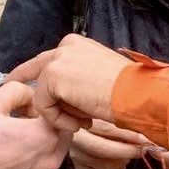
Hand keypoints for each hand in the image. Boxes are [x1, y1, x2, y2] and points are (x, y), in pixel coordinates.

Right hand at [0, 81, 73, 168]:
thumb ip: (17, 91)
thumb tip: (29, 93)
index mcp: (45, 137)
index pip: (59, 114)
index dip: (42, 107)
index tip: (25, 107)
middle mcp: (49, 161)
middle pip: (59, 136)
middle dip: (45, 125)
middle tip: (21, 120)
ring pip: (49, 154)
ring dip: (38, 144)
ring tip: (12, 137)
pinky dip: (28, 162)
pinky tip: (7, 155)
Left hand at [9, 35, 128, 131]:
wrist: (138, 94)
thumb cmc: (129, 89)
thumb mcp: (100, 74)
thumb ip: (79, 76)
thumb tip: (63, 92)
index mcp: (77, 44)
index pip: (50, 60)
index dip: (42, 79)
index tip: (33, 90)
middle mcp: (65, 46)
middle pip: (36, 69)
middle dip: (31, 88)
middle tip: (30, 107)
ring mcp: (56, 61)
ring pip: (42, 92)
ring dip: (60, 112)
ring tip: (82, 123)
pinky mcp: (51, 78)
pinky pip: (43, 106)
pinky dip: (57, 120)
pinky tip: (78, 124)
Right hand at [70, 119, 153, 168]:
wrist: (79, 133)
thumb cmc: (100, 122)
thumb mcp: (110, 118)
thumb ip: (125, 125)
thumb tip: (146, 139)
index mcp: (81, 121)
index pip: (106, 129)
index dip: (128, 135)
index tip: (145, 140)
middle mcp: (76, 140)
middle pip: (102, 150)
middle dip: (127, 152)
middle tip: (140, 150)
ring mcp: (76, 156)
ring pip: (105, 165)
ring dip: (123, 161)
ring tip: (128, 154)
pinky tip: (121, 165)